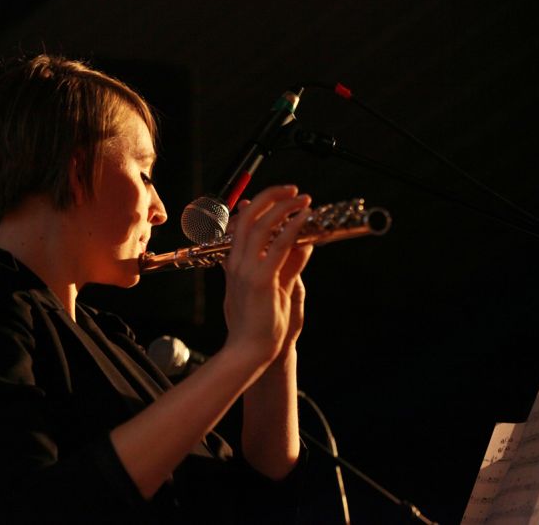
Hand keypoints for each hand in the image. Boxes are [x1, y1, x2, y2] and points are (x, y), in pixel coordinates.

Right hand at [222, 185, 312, 365]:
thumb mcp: (272, 287)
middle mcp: (237, 262)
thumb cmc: (259, 324)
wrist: (250, 349)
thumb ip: (285, 265)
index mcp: (234, 264)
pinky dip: (292, 227)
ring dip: (284, 207)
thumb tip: (303, 244)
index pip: (241, 224)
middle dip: (271, 197)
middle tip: (293, 190)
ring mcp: (246, 270)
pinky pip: (277, 245)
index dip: (258, 205)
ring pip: (261, 225)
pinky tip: (304, 218)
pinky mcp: (261, 279)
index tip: (278, 196)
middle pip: (249, 217)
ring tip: (302, 199)